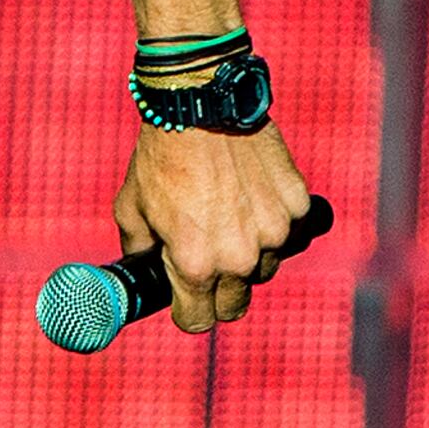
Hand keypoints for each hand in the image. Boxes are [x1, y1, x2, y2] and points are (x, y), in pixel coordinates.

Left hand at [113, 115, 313, 331]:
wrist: (199, 107)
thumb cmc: (159, 159)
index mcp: (195, 264)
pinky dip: (272, 224)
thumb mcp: (131, 209)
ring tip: (226, 223)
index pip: (199, 320)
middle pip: (236, 303)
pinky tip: (251, 200)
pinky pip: (288, 233)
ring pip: (264, 268)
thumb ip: (140, 250)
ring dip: (248, 258)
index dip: (188, 312)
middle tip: (206, 269)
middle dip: (218, 294)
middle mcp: (240, 257)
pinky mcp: (297, 207)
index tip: (184, 302)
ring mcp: (275, 233)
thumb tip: (145, 268)